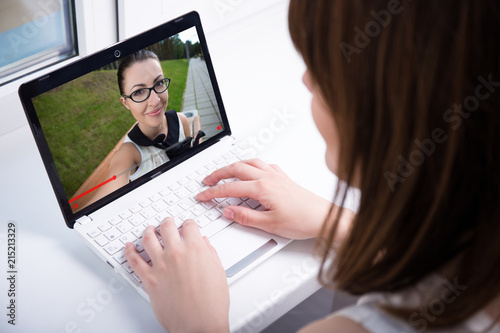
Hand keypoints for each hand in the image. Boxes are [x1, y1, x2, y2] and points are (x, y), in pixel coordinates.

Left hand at [125, 218, 228, 332]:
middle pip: (167, 227)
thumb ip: (210, 253)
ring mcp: (160, 265)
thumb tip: (204, 244)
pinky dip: (129, 251)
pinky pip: (134, 261)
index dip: (189, 224)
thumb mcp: (218, 272)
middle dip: (168, 222)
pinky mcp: (149, 279)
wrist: (199, 324)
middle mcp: (176, 253)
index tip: (188, 226)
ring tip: (149, 230)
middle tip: (168, 223)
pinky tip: (129, 247)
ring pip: (148, 238)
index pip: (189, 225)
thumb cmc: (211, 303)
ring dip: (148, 231)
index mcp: (195, 249)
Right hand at [195, 159, 332, 239]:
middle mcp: (268, 177)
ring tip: (223, 172)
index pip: (230, 188)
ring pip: (249, 163)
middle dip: (218, 174)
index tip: (202, 195)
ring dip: (233, 166)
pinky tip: (250, 170)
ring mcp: (276, 175)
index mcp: (262, 188)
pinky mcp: (283, 177)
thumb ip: (246, 217)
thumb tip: (228, 211)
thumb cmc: (302, 220)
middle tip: (206, 181)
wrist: (323, 217)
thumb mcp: (270, 224)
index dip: (213, 192)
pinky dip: (251, 165)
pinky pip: (262, 164)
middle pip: (236, 169)